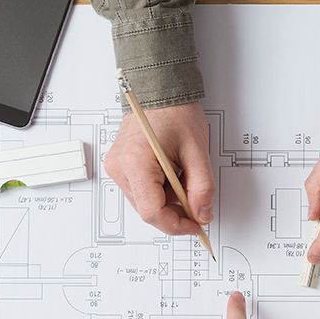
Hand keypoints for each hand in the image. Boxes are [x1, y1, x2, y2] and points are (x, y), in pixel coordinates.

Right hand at [105, 101, 214, 235]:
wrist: (160, 93)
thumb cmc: (175, 112)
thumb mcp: (197, 151)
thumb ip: (202, 187)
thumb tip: (202, 214)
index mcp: (135, 162)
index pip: (152, 211)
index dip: (176, 225)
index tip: (195, 225)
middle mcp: (120, 167)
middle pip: (147, 210)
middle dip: (175, 212)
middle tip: (197, 202)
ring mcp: (117, 167)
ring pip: (145, 202)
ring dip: (169, 200)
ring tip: (183, 176)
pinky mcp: (121, 166)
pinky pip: (142, 190)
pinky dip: (161, 190)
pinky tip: (172, 174)